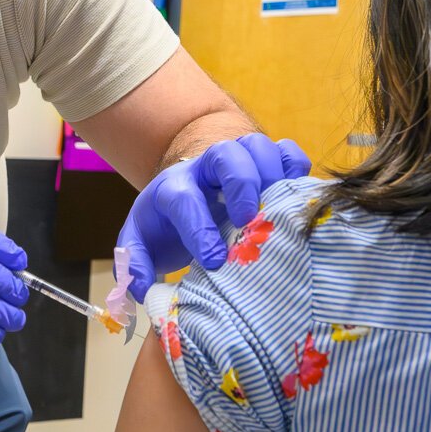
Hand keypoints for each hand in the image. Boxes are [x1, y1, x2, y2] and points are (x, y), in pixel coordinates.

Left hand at [117, 134, 309, 299]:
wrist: (180, 197)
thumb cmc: (164, 227)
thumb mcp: (139, 245)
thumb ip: (135, 264)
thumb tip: (143, 286)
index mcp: (172, 188)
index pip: (184, 199)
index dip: (199, 229)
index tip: (213, 261)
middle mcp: (204, 168)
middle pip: (224, 153)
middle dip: (240, 183)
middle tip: (248, 220)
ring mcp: (236, 161)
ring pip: (256, 145)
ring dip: (270, 172)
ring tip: (278, 207)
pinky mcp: (263, 164)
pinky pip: (286, 151)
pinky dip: (295, 168)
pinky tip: (295, 195)